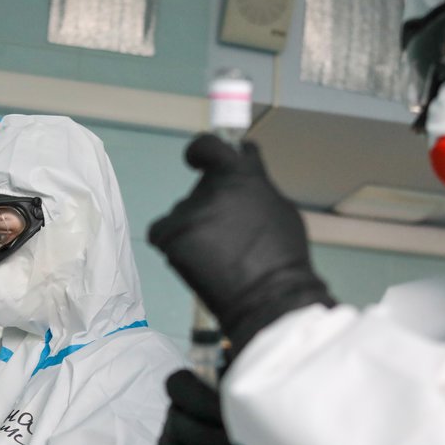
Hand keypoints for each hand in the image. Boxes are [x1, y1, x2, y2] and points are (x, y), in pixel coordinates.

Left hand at [149, 134, 333, 357]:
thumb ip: (257, 184)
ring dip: (195, 226)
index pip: (210, 146)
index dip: (203, 152)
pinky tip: (194, 256)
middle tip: (227, 234)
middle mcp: (212, 188)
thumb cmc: (282, 258)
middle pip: (202, 187)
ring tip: (218, 254)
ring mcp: (189, 212)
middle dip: (212, 205)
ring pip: (185, 212)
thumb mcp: (281, 209)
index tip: (198, 160)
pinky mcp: (171, 236)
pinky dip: (173, 241)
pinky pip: (163, 231)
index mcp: (241, 175)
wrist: (268, 298)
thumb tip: (245, 169)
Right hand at [151, 369, 292, 444]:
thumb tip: (239, 347)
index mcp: (196, 394)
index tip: (226, 414)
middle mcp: (176, 417)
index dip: (201, 401)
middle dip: (214, 443)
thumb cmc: (262, 438)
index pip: (178, 384)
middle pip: (178, 426)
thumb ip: (245, 378)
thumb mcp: (260, 404)